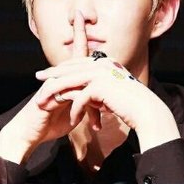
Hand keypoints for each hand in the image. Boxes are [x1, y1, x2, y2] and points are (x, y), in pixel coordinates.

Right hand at [0, 11, 93, 163]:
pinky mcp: (47, 97)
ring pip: (75, 76)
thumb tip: (96, 99)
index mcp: (63, 80)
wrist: (28, 135)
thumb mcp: (71, 112)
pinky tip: (89, 97)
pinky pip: (68, 92)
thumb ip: (82, 102)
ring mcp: (51, 86)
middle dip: (78, 35)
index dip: (78, 36)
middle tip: (81, 12)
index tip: (81, 15)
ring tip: (95, 66)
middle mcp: (56, 78)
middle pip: (74, 57)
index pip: (74, 55)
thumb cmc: (48, 124)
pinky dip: (82, 98)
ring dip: (89, 80)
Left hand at [36, 57, 180, 152]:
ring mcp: (101, 74)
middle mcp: (102, 64)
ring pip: (70, 82)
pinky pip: (80, 98)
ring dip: (56, 92)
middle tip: (37, 79)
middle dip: (52, 74)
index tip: (47, 72)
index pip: (77, 62)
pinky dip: (75, 111)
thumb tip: (87, 94)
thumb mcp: (112, 93)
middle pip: (70, 68)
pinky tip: (73, 121)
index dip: (61, 67)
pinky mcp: (101, 86)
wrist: (146, 111)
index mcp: (104, 62)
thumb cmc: (131, 105)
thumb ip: (99, 89)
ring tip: (44, 101)